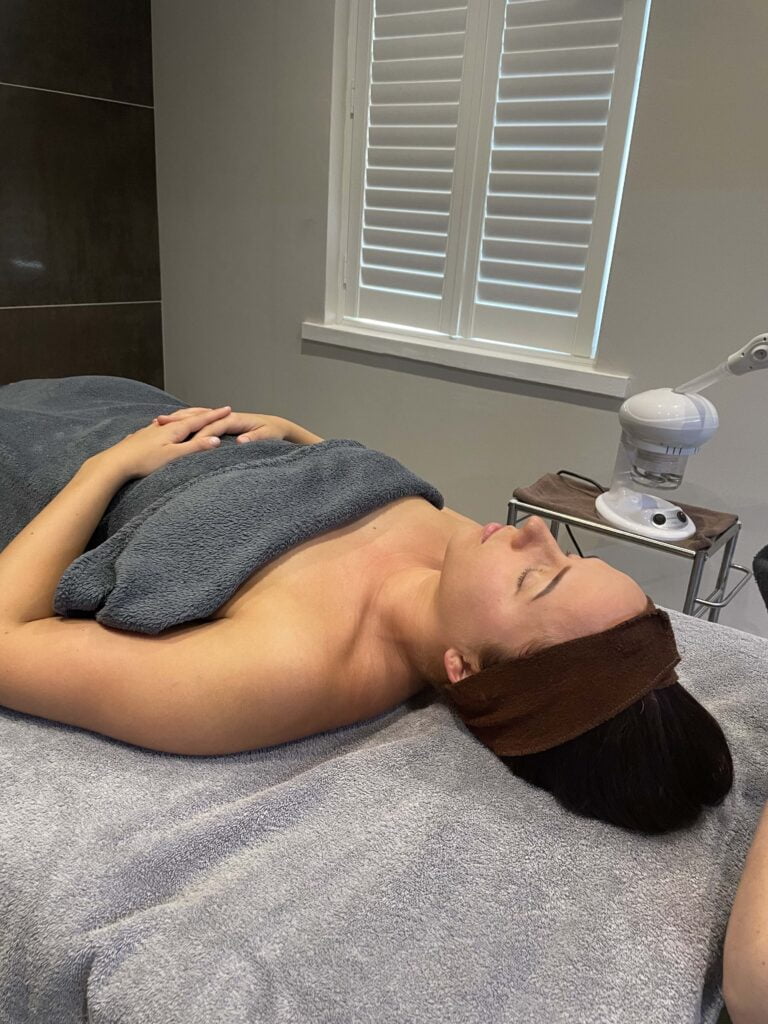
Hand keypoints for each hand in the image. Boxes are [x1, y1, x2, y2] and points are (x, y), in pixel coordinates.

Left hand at [103, 406, 232, 479]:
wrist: (115, 463)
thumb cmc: (143, 462)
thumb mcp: (173, 456)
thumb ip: (194, 448)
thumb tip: (216, 440)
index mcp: (173, 430)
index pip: (199, 420)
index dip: (215, 415)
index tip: (227, 409)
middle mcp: (163, 426)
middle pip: (187, 416)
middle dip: (203, 413)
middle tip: (216, 409)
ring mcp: (151, 430)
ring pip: (173, 419)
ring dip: (186, 416)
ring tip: (193, 414)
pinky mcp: (142, 437)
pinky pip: (161, 426)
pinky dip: (170, 422)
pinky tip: (162, 424)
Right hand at [153, 407, 293, 443]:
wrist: (278, 426)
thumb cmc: (273, 431)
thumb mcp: (267, 435)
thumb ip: (254, 439)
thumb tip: (241, 441)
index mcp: (235, 419)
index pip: (212, 426)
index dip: (196, 432)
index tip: (181, 439)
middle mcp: (226, 417)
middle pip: (198, 419)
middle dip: (178, 421)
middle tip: (157, 425)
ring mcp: (222, 420)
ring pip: (195, 419)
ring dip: (177, 421)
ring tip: (156, 424)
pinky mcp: (220, 425)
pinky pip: (198, 424)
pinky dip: (183, 425)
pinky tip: (169, 430)